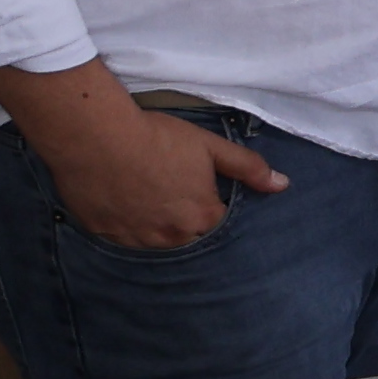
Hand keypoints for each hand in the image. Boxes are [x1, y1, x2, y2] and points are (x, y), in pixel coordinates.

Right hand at [39, 99, 280, 250]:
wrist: (95, 136)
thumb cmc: (156, 138)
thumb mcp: (210, 147)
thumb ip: (248, 168)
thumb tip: (282, 184)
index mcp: (202, 217)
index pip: (218, 225)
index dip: (212, 207)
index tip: (200, 191)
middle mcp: (171, 237)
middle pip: (188, 237)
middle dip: (186, 220)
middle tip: (170, 192)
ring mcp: (136, 239)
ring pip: (155, 241)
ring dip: (157, 226)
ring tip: (146, 197)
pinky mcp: (104, 235)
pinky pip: (123, 238)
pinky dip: (127, 226)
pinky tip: (123, 203)